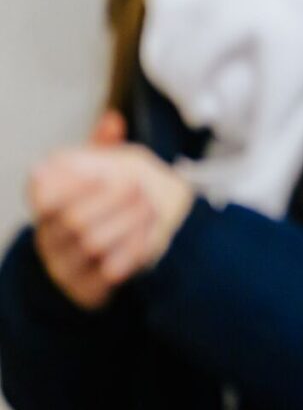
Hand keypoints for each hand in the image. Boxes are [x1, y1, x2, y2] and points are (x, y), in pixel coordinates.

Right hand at [26, 114, 192, 309]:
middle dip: (110, 202)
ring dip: (125, 224)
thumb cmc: (92, 212)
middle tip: (140, 188)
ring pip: (90, 245)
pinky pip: (105, 273)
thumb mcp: (91, 180)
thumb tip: (113, 119)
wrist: (88, 270)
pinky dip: (130, 253)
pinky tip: (150, 238)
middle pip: (73, 220)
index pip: (45, 196)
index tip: (105, 175)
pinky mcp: (84, 290)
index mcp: (46, 209)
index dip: (72, 185)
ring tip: (150, 209)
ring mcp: (65, 267)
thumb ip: (99, 152)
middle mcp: (49, 239)